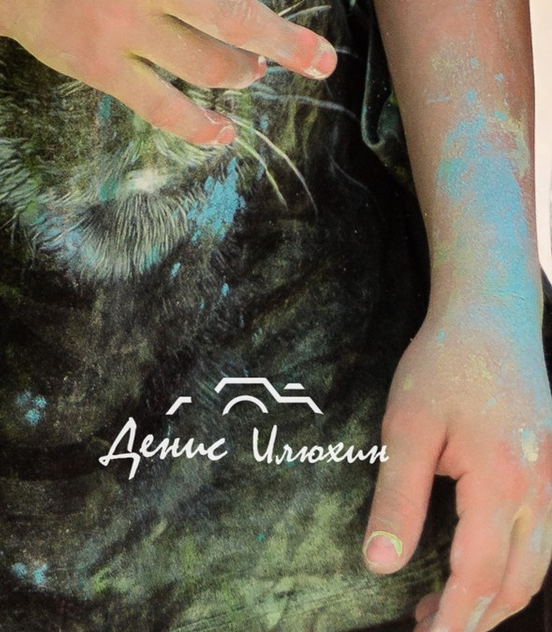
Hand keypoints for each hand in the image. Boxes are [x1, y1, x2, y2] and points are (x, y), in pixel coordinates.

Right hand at [0, 0, 351, 150]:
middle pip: (237, 15)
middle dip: (290, 43)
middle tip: (324, 60)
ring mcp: (122, 21)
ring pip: (208, 64)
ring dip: (241, 72)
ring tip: (250, 70)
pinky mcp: (100, 64)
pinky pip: (164, 106)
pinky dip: (201, 126)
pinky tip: (222, 133)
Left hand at [368, 294, 551, 630]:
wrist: (493, 315)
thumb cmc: (444, 362)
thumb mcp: (406, 425)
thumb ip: (397, 499)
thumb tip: (380, 563)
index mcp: (502, 484)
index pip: (478, 576)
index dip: (453, 619)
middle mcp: (539, 495)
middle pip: (514, 584)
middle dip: (474, 618)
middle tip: (426, 625)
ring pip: (535, 570)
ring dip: (496, 598)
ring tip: (446, 607)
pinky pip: (544, 545)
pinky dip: (515, 571)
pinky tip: (481, 568)